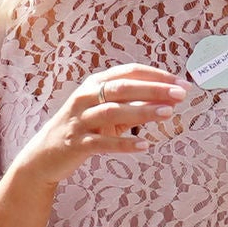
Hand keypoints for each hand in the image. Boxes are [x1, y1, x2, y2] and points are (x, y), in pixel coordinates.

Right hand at [14, 66, 187, 186]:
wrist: (46, 154)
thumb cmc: (84, 128)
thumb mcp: (108, 112)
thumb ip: (134, 105)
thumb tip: (169, 100)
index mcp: (95, 84)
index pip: (129, 72)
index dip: (156, 76)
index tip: (181, 82)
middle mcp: (86, 97)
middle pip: (123, 88)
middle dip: (154, 89)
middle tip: (181, 93)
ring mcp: (80, 120)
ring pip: (113, 112)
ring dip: (142, 112)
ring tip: (168, 113)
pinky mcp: (77, 143)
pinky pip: (103, 143)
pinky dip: (124, 143)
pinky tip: (144, 145)